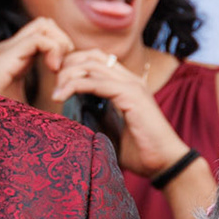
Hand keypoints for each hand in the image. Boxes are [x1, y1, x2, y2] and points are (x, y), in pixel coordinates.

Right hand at [0, 16, 74, 102]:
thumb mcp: (21, 102)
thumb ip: (35, 96)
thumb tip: (55, 107)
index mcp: (14, 56)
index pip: (42, 33)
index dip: (60, 45)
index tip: (63, 70)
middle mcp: (10, 48)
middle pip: (44, 23)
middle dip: (62, 40)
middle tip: (63, 66)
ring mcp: (6, 50)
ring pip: (43, 25)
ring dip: (59, 43)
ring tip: (58, 68)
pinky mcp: (6, 57)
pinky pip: (39, 40)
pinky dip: (53, 51)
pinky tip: (53, 71)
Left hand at [49, 48, 188, 177]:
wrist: (165, 163)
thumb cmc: (138, 150)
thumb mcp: (108, 128)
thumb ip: (93, 114)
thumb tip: (67, 113)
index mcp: (126, 84)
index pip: (95, 59)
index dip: (72, 64)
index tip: (56, 82)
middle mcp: (130, 79)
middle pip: (91, 56)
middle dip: (67, 65)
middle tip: (53, 84)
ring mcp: (132, 86)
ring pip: (91, 65)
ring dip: (67, 75)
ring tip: (56, 92)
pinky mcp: (131, 96)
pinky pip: (96, 82)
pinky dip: (74, 85)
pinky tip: (60, 97)